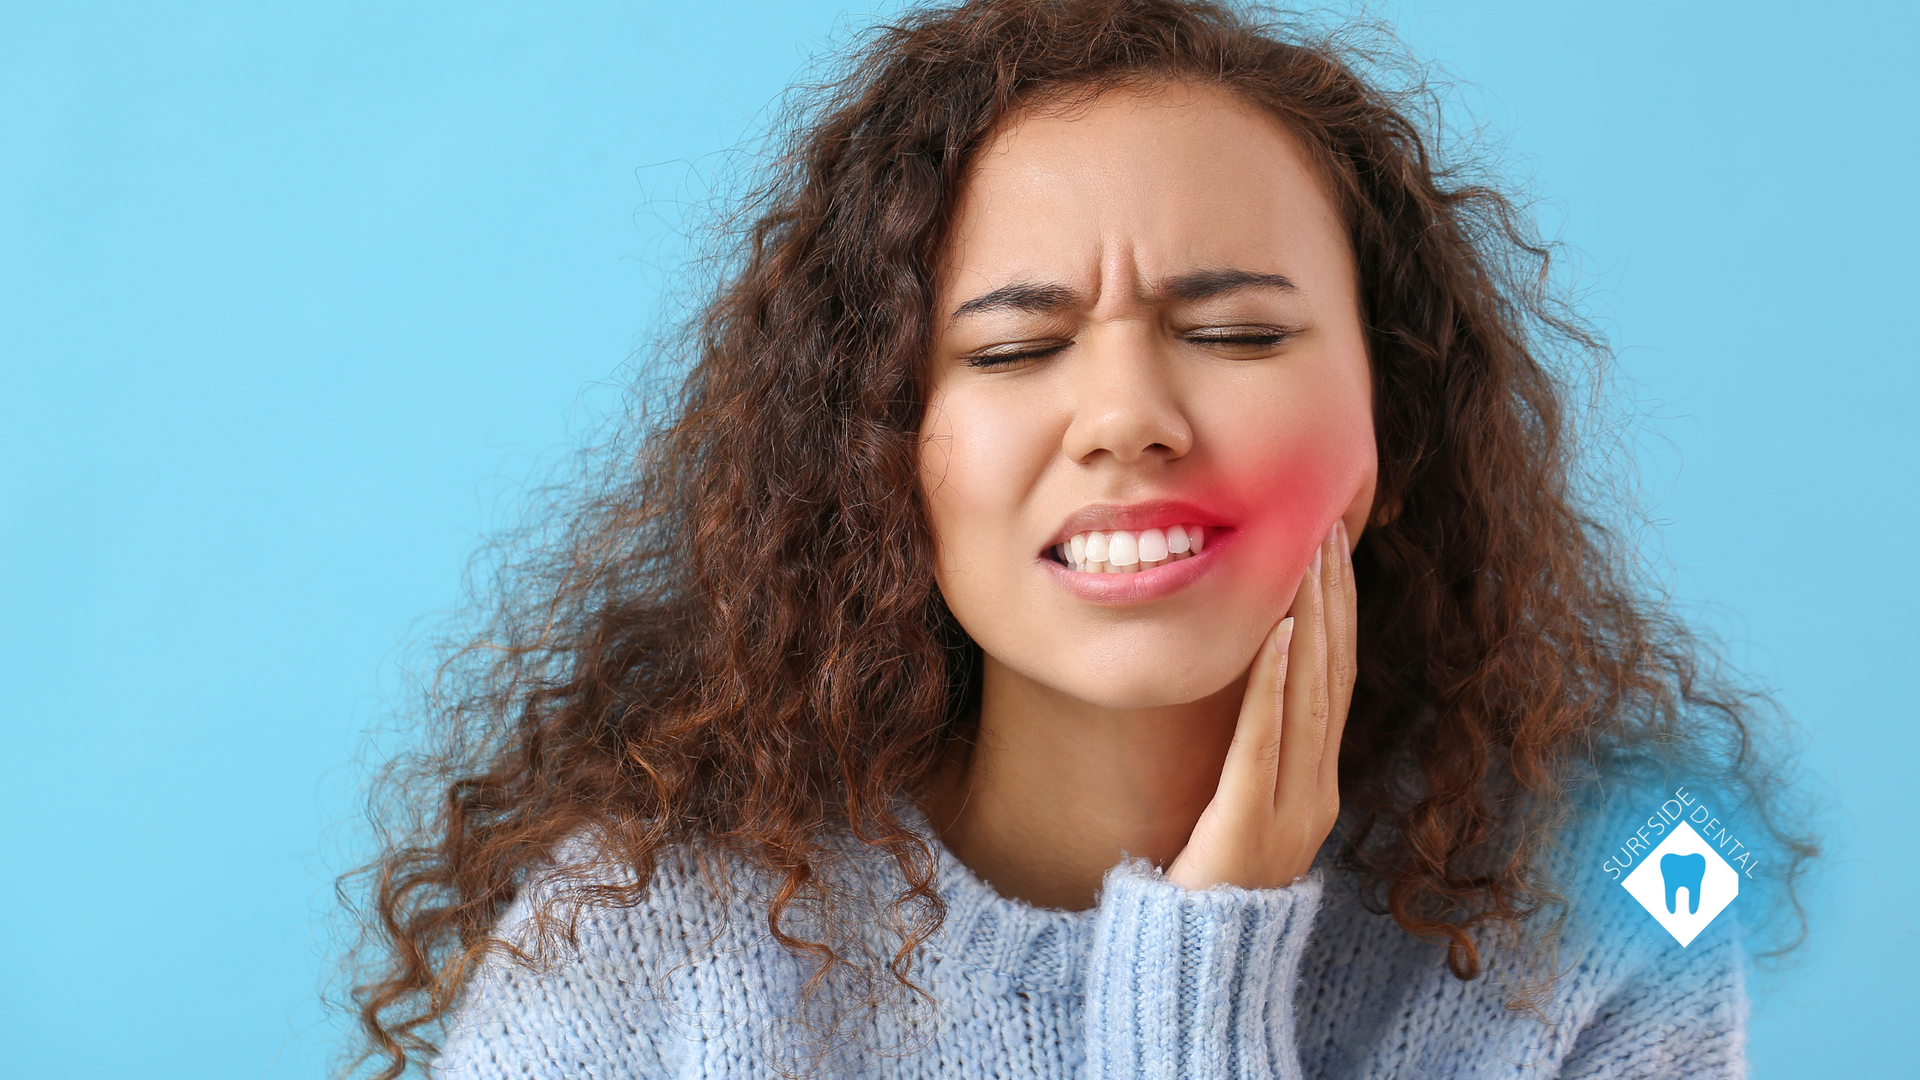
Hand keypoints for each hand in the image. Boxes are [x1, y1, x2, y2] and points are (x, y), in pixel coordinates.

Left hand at [1166, 517, 1357, 889]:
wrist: (1197, 963)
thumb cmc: (1208, 882)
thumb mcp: (1241, 808)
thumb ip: (1256, 754)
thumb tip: (1250, 686)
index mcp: (1319, 786)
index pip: (1337, 680)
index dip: (1340, 611)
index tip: (1332, 548)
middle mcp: (1317, 792)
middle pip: (1334, 675)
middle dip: (1333, 596)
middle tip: (1327, 527)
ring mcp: (1292, 809)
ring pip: (1312, 696)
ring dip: (1313, 618)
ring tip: (1308, 557)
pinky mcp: (1251, 822)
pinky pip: (1267, 739)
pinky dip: (1277, 683)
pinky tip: (1281, 632)